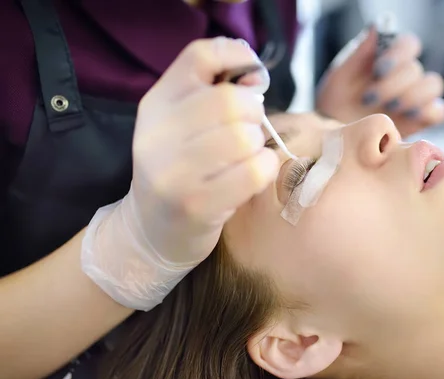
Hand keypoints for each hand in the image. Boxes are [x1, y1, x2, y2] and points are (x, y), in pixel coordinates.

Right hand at [81, 37, 277, 309]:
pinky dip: (265, 168)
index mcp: (156, 104)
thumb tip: (255, 73)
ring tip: (246, 155)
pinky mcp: (196, 205)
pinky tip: (253, 174)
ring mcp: (174, 172)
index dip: (238, 57)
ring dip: (257, 144)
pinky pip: (254, 171)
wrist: (152, 230)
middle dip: (253, 112)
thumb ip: (212, 92)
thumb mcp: (180, 124)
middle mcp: (157, 134)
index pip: (199, 56)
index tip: (252, 79)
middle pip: (229, 100)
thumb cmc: (180, 169)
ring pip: (243, 136)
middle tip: (249, 130)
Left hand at [316, 27, 443, 136]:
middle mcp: (404, 75)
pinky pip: (439, 112)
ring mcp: (415, 97)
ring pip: (433, 85)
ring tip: (389, 110)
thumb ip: (359, 53)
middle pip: (415, 69)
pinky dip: (429, 112)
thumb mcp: (339, 77)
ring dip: (412, 97)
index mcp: (387, 58)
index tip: (379, 70)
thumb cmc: (334, 103)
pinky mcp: (421, 120)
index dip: (399, 54)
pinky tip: (409, 117)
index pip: (409, 44)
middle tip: (369, 99)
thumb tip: (377, 26)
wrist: (334, 137)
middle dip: (392, 85)